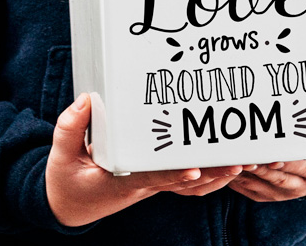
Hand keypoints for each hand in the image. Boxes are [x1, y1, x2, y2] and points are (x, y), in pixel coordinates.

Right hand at [46, 94, 243, 225]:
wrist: (69, 205)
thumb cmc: (67, 181)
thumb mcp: (61, 156)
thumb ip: (71, 127)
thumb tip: (86, 100)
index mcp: (122, 181)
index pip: (152, 177)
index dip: (174, 175)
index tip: (195, 169)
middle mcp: (143, 185)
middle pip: (185, 183)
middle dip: (214, 173)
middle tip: (241, 160)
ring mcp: (151, 184)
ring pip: (192, 186)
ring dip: (218, 175)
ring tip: (245, 160)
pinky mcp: (154, 179)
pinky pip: (187, 182)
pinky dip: (209, 176)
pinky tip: (226, 163)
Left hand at [228, 122, 305, 201]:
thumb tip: (302, 98)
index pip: (303, 166)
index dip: (288, 161)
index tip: (273, 155)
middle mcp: (302, 186)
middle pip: (278, 177)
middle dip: (260, 167)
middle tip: (245, 155)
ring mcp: (285, 194)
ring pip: (262, 184)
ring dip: (245, 173)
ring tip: (232, 160)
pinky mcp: (270, 195)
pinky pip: (251, 189)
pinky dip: (238, 179)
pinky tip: (227, 167)